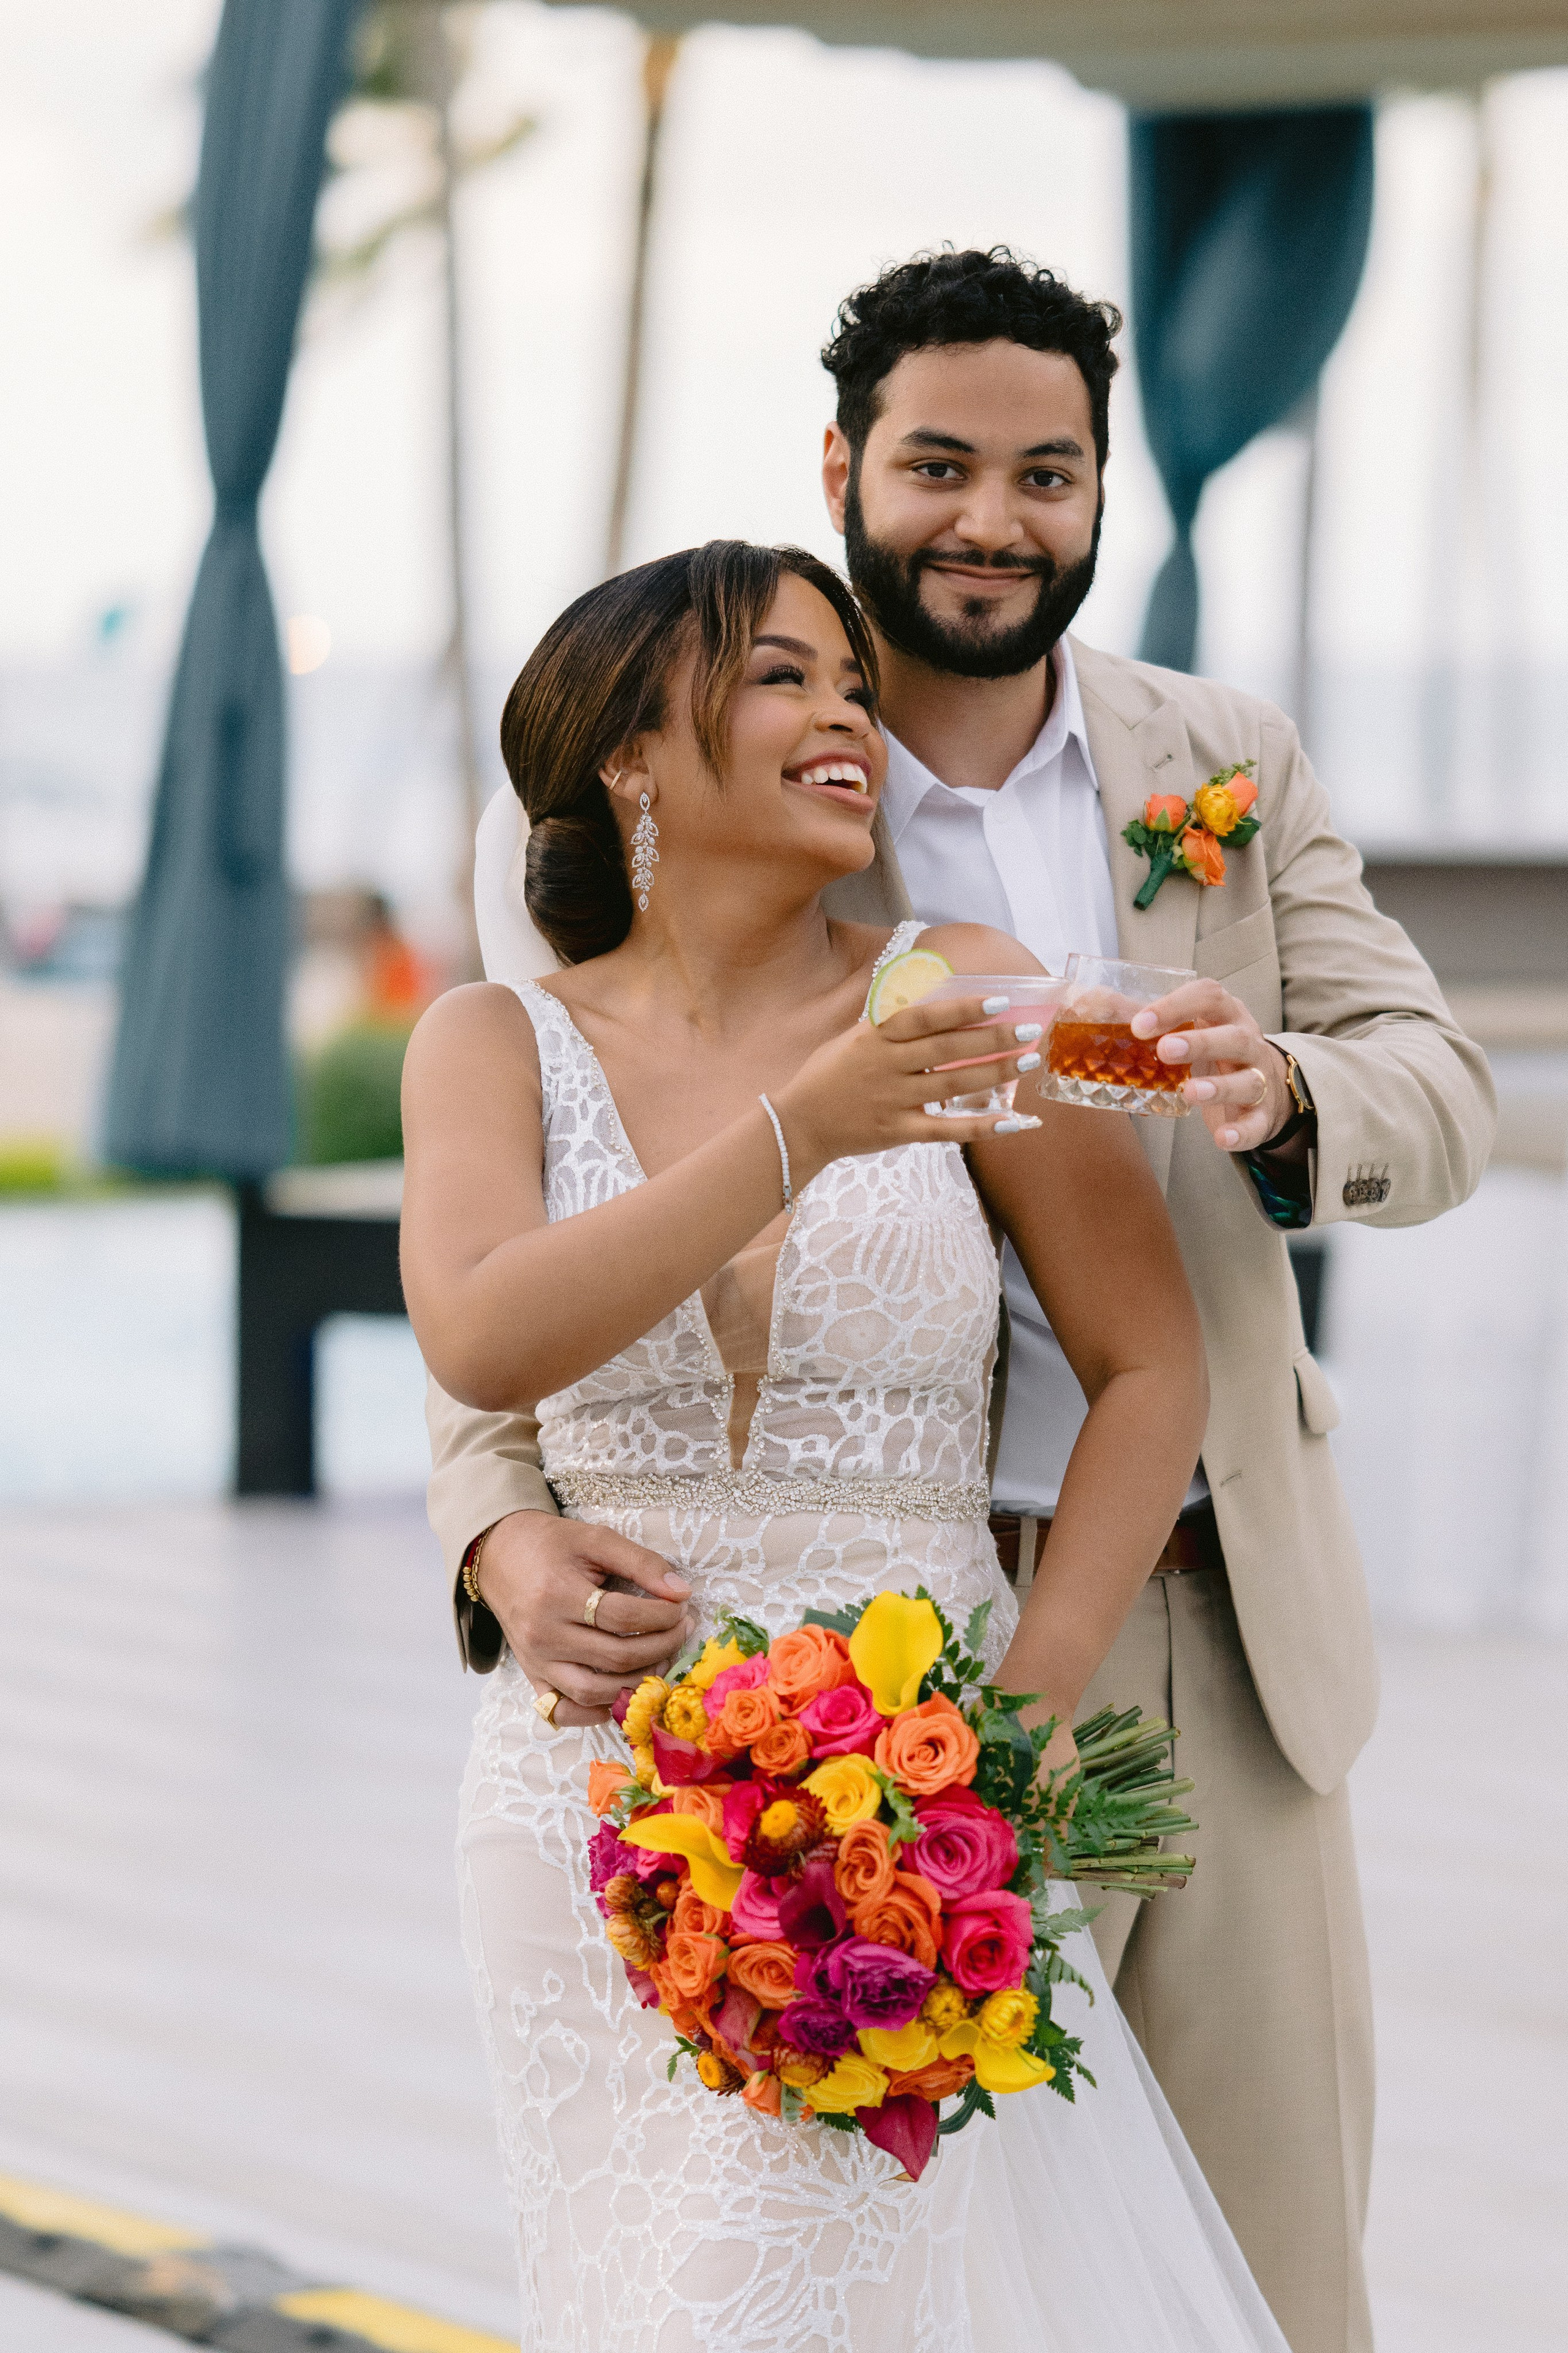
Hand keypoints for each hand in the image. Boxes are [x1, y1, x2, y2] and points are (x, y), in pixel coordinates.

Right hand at [474, 1511, 694, 1728]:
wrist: (500, 1556)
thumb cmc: (551, 1545)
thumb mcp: (596, 1539)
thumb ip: (641, 1562)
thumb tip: (682, 1592)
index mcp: (557, 1593)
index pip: (622, 1617)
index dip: (662, 1616)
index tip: (681, 1607)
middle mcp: (543, 1634)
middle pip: (615, 1656)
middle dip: (661, 1646)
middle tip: (681, 1631)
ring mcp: (536, 1661)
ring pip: (594, 1691)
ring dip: (637, 1683)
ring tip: (661, 1660)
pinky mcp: (532, 1676)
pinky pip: (563, 1711)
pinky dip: (595, 1713)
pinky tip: (622, 1694)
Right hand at [775, 995, 1045, 1176]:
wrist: (798, 1124)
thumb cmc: (828, 1075)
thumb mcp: (852, 1039)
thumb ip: (889, 1024)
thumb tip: (929, 998)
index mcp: (875, 1037)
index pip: (925, 1018)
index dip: (963, 1009)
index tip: (999, 1001)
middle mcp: (886, 1067)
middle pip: (948, 1050)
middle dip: (993, 1039)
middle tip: (1030, 1030)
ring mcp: (893, 1101)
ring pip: (953, 1086)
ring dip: (996, 1073)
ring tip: (1028, 1060)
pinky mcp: (898, 1132)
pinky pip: (947, 1130)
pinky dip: (982, 1126)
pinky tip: (1013, 1121)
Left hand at [1131, 981, 1290, 1152]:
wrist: (1266, 1085)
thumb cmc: (1215, 1051)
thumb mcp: (1190, 1029)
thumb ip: (1150, 1021)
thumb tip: (1096, 1004)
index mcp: (1225, 1014)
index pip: (1208, 996)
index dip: (1175, 1005)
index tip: (1139, 1023)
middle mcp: (1247, 1042)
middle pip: (1233, 1037)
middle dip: (1199, 1042)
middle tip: (1164, 1050)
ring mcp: (1259, 1078)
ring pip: (1248, 1080)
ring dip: (1219, 1086)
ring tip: (1189, 1092)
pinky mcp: (1263, 1114)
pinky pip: (1255, 1123)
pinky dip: (1241, 1132)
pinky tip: (1222, 1137)